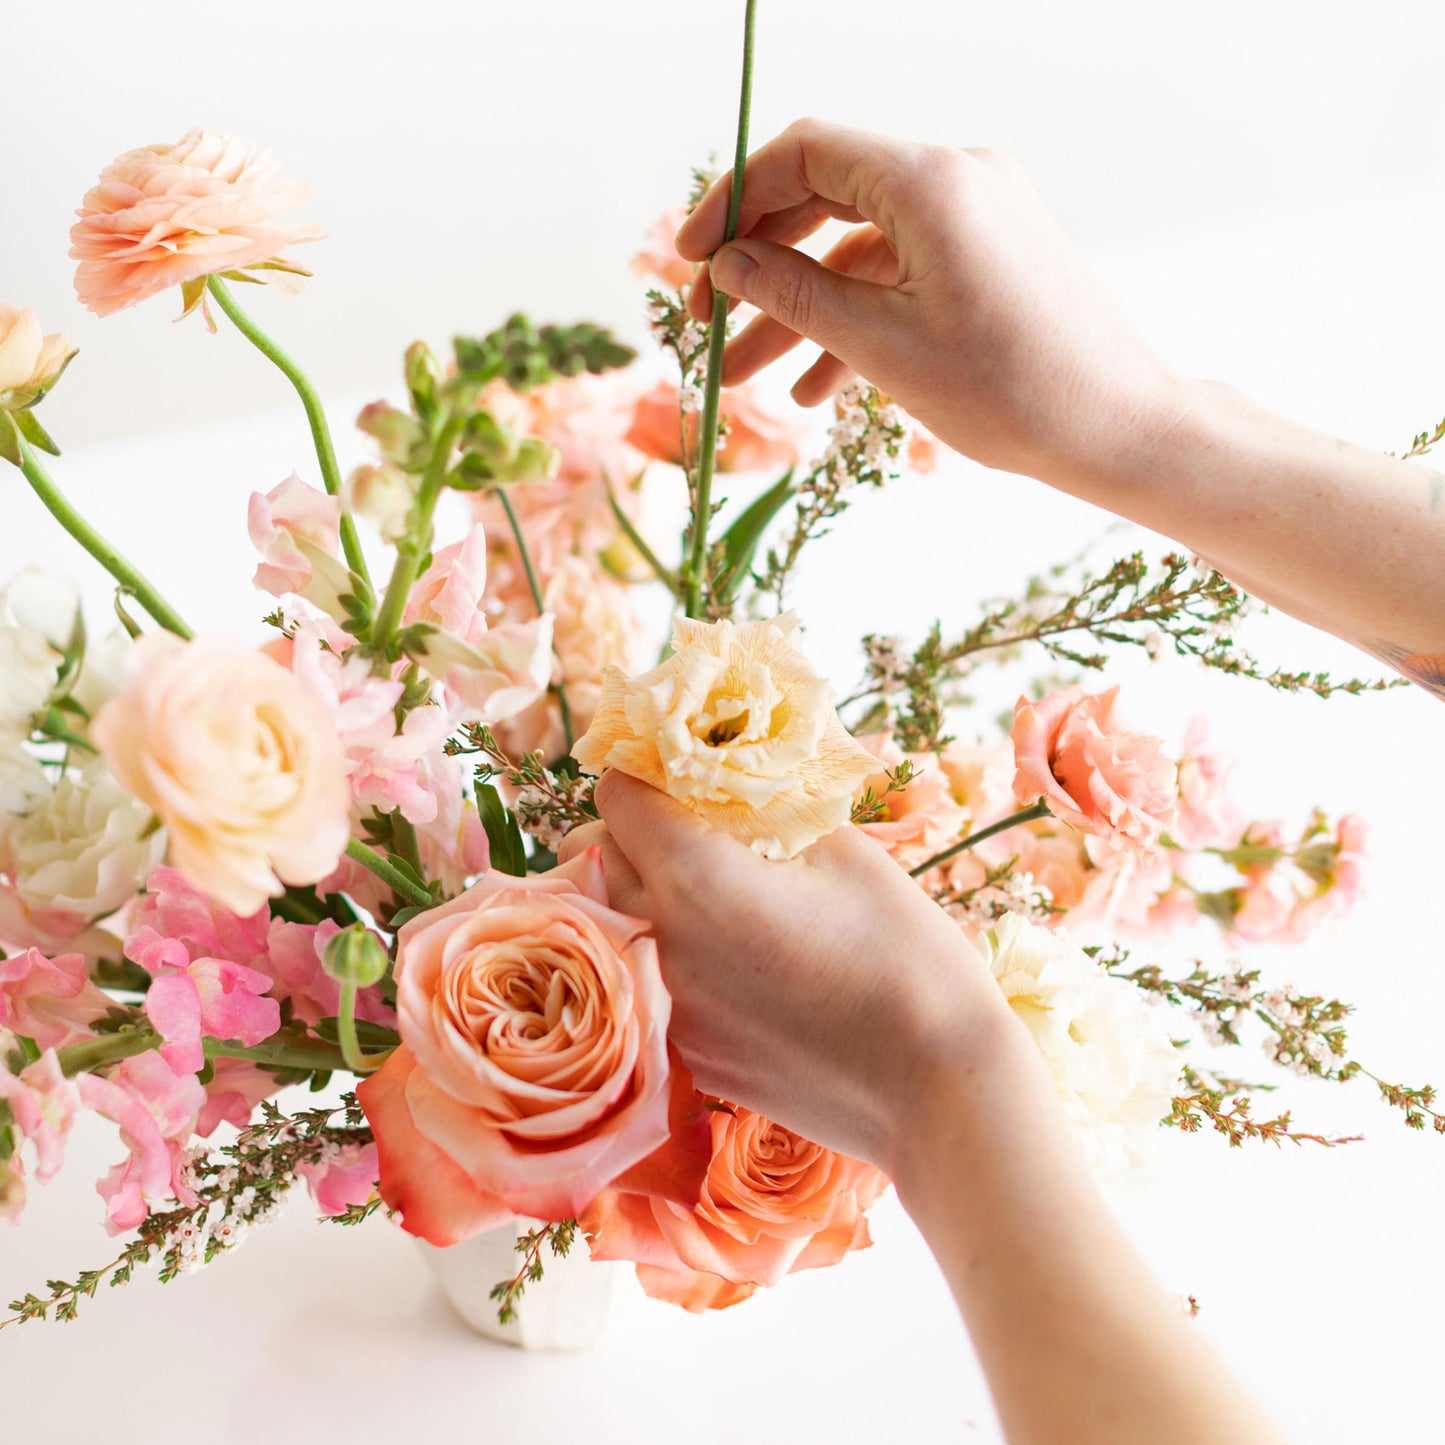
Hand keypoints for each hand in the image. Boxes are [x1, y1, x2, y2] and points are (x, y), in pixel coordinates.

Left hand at [557, 771, 1023, 1172]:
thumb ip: (769, 810)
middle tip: (695, 827)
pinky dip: (671, 956)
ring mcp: (667, 1006)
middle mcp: (659, 941)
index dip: (645, 772)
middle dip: (635, 831)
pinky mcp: (686, 1054)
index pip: (617, 795)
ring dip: (645, 895)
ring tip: (715, 894)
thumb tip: (736, 786)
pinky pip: (647, 981)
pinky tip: (738, 959)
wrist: (937, 1087)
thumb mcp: (845, 852)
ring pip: (614, 923)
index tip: (680, 773)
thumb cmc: (906, 956)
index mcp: (694, 877)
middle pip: (598, 858)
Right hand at [677, 118, 1189, 492]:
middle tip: (705, 324)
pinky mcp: (988, 258)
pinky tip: (814, 388)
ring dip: (799, 309)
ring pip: (856, 250)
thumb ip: (796, 295)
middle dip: (758, 266)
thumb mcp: (883, 347)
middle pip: (823, 200)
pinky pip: (899, 276)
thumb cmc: (1012, 392)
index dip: (733, 201)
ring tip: (745, 378)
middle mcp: (955, 181)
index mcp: (930, 183)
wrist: (1118, 429)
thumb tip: (728, 265)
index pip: (802, 155)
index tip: (689, 260)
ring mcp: (976, 218)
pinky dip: (854, 320)